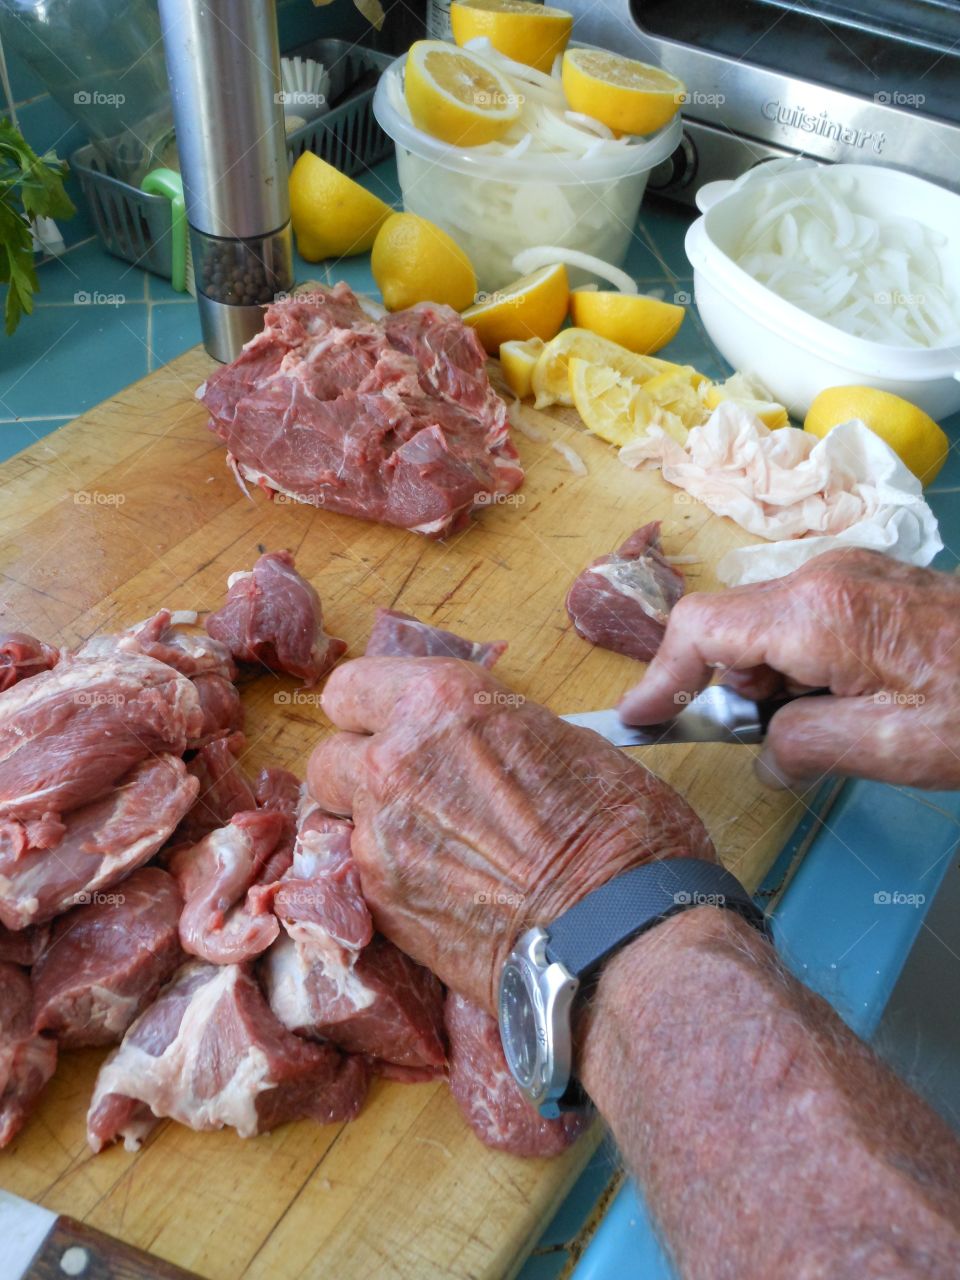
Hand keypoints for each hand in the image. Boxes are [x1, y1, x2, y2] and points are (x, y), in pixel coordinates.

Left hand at [308, 657, 713, 1011]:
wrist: (616, 932)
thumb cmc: (617, 828)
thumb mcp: (564, 741)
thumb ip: (491, 734)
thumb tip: (478, 747)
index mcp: (440, 703)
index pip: (349, 687)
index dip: (370, 712)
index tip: (389, 729)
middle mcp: (393, 761)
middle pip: (329, 756)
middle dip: (358, 774)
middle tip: (408, 795)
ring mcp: (377, 837)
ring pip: (334, 821)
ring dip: (367, 829)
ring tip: (425, 850)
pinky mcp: (378, 903)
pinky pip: (356, 878)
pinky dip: (384, 883)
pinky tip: (436, 894)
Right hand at [619, 549, 959, 790]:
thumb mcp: (886, 747)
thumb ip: (800, 745)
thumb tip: (766, 752)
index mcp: (816, 613)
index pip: (701, 629)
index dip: (660, 675)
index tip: (641, 718)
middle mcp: (822, 577)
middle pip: (728, 626)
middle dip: (726, 687)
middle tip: (762, 741)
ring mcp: (847, 573)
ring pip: (764, 624)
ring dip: (766, 680)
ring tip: (819, 726)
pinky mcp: (867, 583)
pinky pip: (801, 620)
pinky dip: (796, 664)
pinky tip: (837, 700)